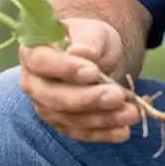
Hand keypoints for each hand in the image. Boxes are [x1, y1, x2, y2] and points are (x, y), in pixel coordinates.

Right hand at [18, 15, 138, 142]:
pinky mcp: (62, 124)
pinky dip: (103, 134)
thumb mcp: (92, 31)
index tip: (94, 72)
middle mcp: (33, 83)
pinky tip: (123, 131)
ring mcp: (45, 107)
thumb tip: (79, 53)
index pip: (42, 62)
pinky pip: (80, 132)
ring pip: (69, 118)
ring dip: (102, 118)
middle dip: (87, 99)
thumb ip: (87, 40)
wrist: (94, 57)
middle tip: (117, 96)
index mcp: (33, 52)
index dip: (66, 69)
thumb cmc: (88, 39)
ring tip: (131, 113)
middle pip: (53, 97)